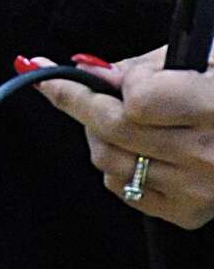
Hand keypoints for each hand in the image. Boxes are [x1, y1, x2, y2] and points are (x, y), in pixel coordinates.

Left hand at [22, 47, 213, 228]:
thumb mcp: (207, 57)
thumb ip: (147, 66)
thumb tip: (91, 71)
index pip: (137, 101)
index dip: (123, 82)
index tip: (118, 73)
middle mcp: (209, 154)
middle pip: (113, 130)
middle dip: (80, 102)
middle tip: (68, 87)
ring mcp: (199, 188)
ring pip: (109, 160)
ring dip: (98, 134)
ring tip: (109, 115)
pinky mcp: (190, 212)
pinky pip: (124, 188)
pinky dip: (116, 165)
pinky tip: (134, 148)